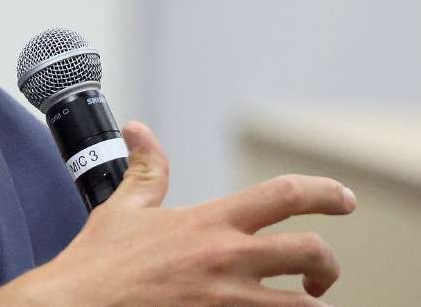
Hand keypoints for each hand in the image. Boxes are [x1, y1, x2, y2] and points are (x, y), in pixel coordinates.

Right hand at [0, 121, 356, 306]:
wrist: (77, 306)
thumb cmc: (97, 263)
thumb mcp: (123, 210)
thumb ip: (146, 170)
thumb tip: (139, 130)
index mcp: (209, 223)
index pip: (284, 196)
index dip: (325, 193)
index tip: (343, 199)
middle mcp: (227, 260)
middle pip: (311, 253)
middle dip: (328, 266)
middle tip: (320, 277)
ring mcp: (227, 301)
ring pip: (303, 306)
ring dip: (310, 305)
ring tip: (302, 304)